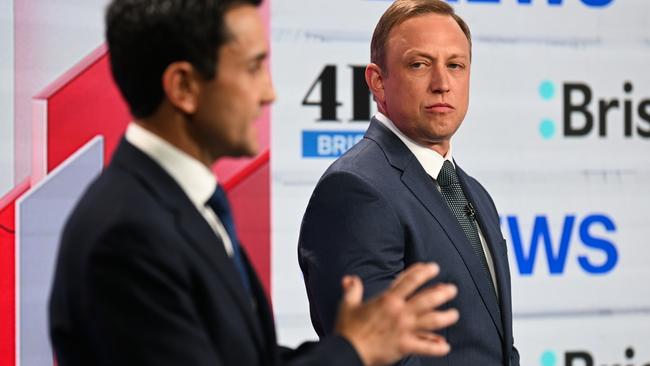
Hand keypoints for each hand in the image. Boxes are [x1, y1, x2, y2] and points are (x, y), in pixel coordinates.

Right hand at [334, 263, 458, 365]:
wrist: (347, 351)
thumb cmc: (348, 329)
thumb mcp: (347, 305)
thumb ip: (352, 290)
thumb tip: (350, 279)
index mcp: (387, 300)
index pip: (409, 280)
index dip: (422, 272)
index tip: (433, 268)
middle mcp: (399, 312)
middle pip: (427, 299)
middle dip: (442, 292)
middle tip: (452, 289)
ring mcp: (404, 329)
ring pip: (431, 321)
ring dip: (445, 317)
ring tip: (454, 314)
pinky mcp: (404, 346)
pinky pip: (425, 347)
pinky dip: (436, 348)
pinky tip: (445, 346)